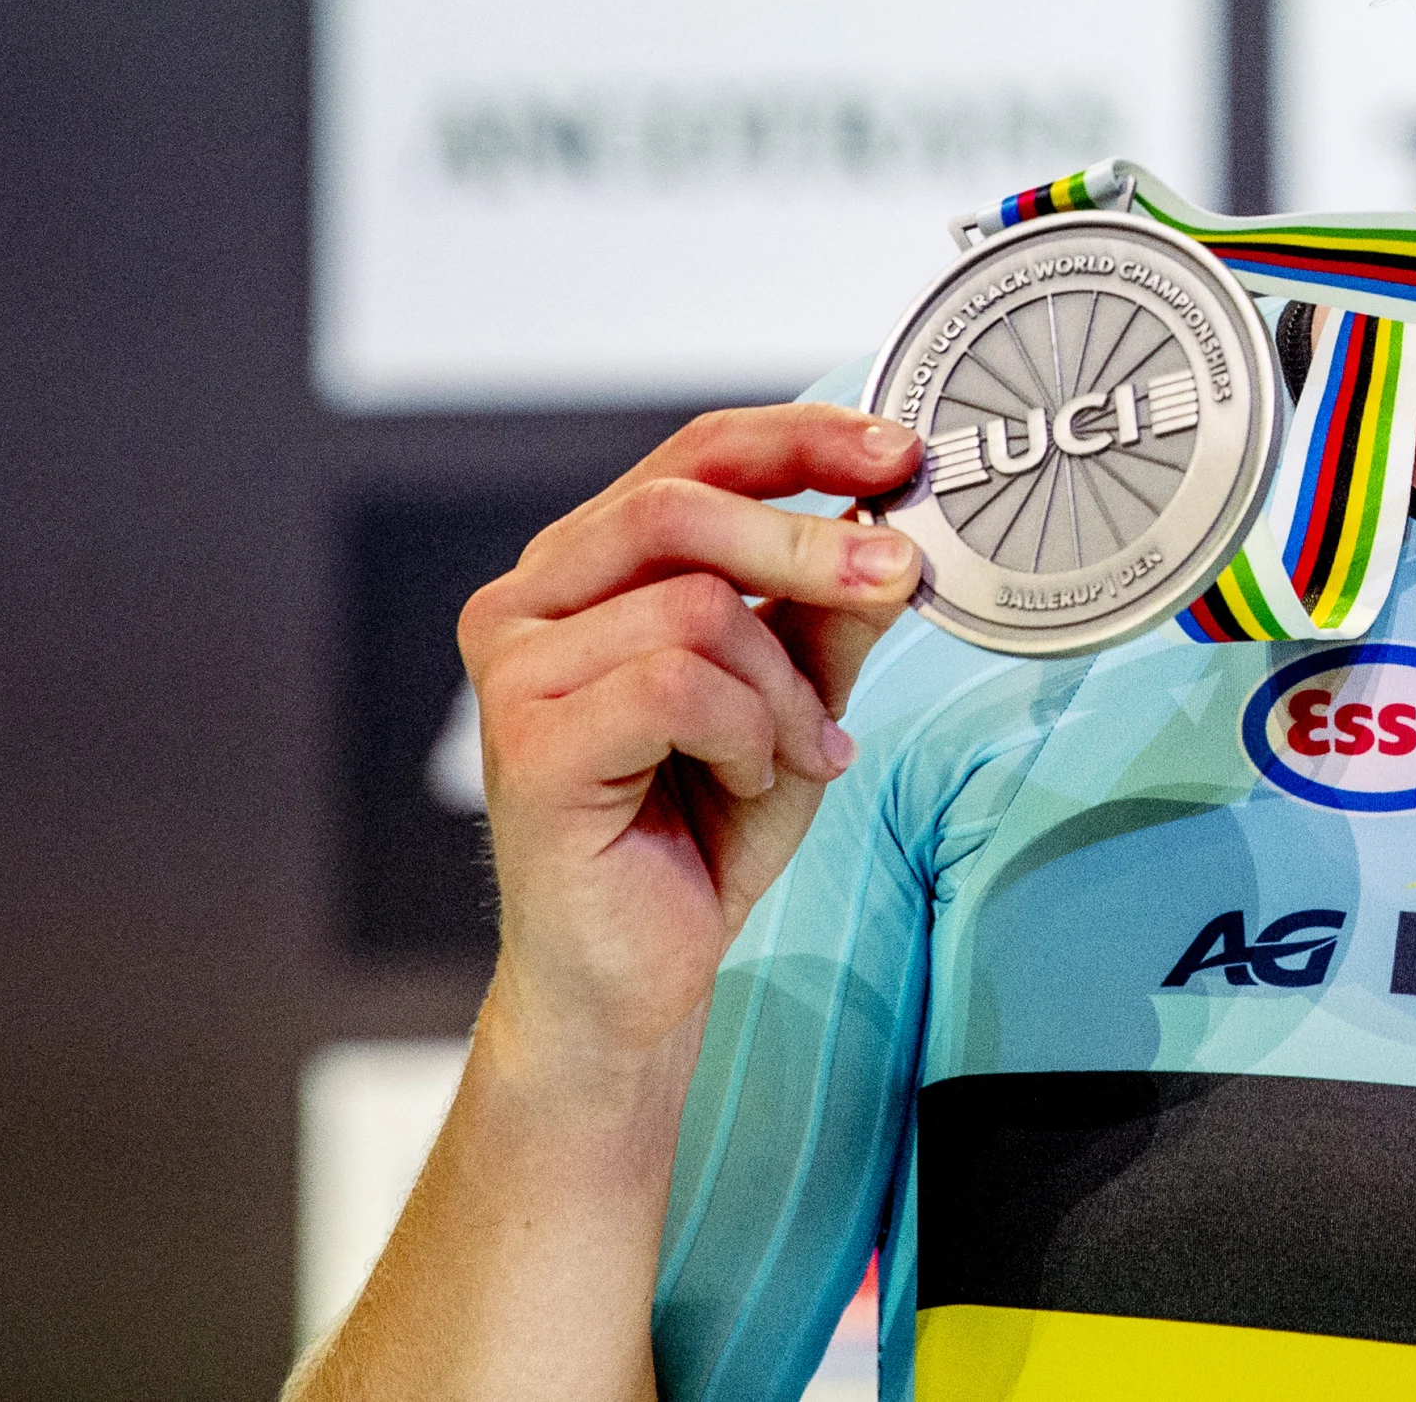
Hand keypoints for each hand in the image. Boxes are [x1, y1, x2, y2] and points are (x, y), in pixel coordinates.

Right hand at [455, 406, 924, 1067]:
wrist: (636, 973)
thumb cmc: (699, 825)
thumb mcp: (794, 694)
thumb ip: (831, 611)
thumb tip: (892, 531)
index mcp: (585, 566)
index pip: (693, 458)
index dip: (800, 441)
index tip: (899, 452)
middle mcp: (529, 601)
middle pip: (681, 507)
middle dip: (809, 543)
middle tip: (900, 577)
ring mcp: (514, 670)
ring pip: (694, 606)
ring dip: (781, 686)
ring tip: (792, 751)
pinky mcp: (527, 743)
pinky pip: (677, 687)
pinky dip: (745, 734)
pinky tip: (742, 779)